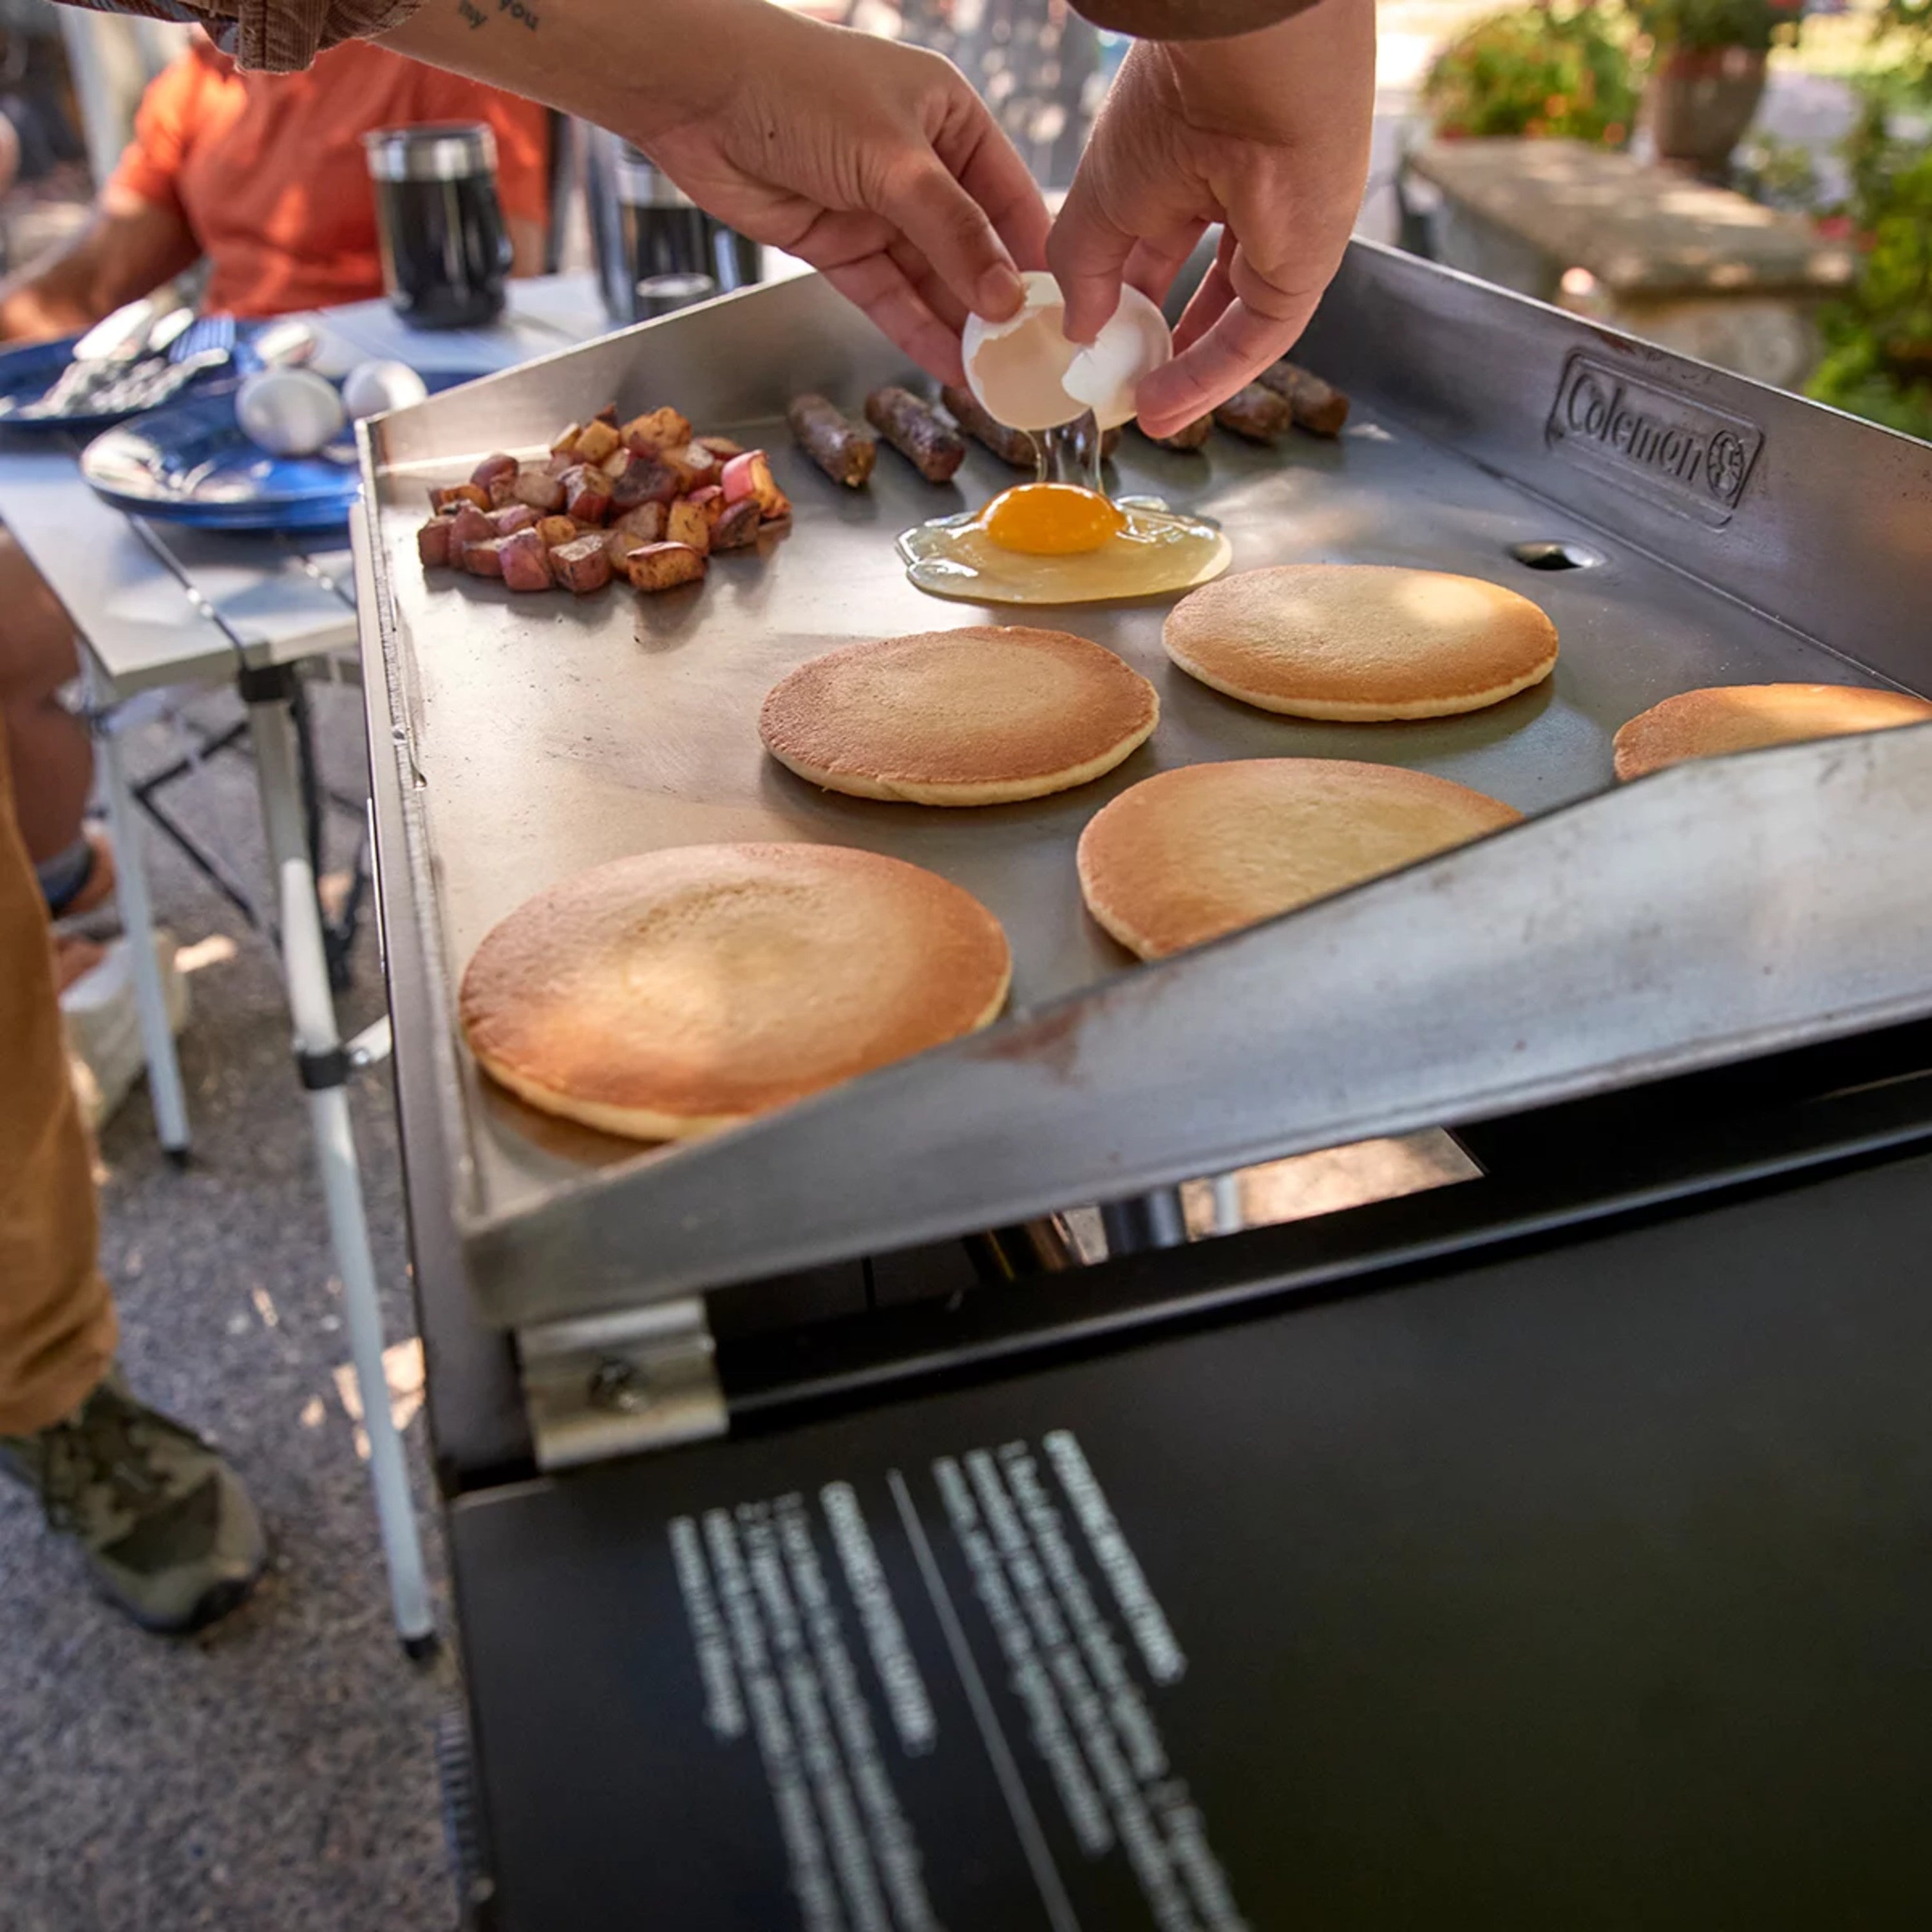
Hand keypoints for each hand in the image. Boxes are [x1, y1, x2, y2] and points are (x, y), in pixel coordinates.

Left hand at [381, 0, 1049, 384]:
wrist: (699, 95)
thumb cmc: (801, 92)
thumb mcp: (895, 162)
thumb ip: (953, 234)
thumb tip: (1006, 300)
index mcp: (952, 119)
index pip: (1013, 199)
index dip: (1039, 259)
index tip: (1067, 314)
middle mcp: (923, 166)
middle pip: (975, 249)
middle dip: (1002, 308)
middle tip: (1036, 364)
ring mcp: (880, 209)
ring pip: (933, 282)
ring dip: (963, 332)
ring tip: (1000, 383)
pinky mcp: (840, 245)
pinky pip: (891, 298)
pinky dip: (918, 333)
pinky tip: (952, 369)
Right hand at [1046, 0, 1374, 437]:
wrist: (1245, 68)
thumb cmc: (1172, 102)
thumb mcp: (1099, 199)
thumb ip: (1083, 267)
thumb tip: (1075, 328)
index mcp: (1192, 166)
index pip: (1160, 251)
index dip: (1127, 305)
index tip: (1096, 348)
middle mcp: (1243, 200)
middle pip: (1204, 293)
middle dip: (1164, 347)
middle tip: (1124, 389)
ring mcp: (1279, 237)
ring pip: (1232, 324)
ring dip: (1186, 376)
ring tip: (1143, 414)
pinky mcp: (1304, 268)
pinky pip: (1254, 339)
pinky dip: (1208, 377)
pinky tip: (1163, 405)